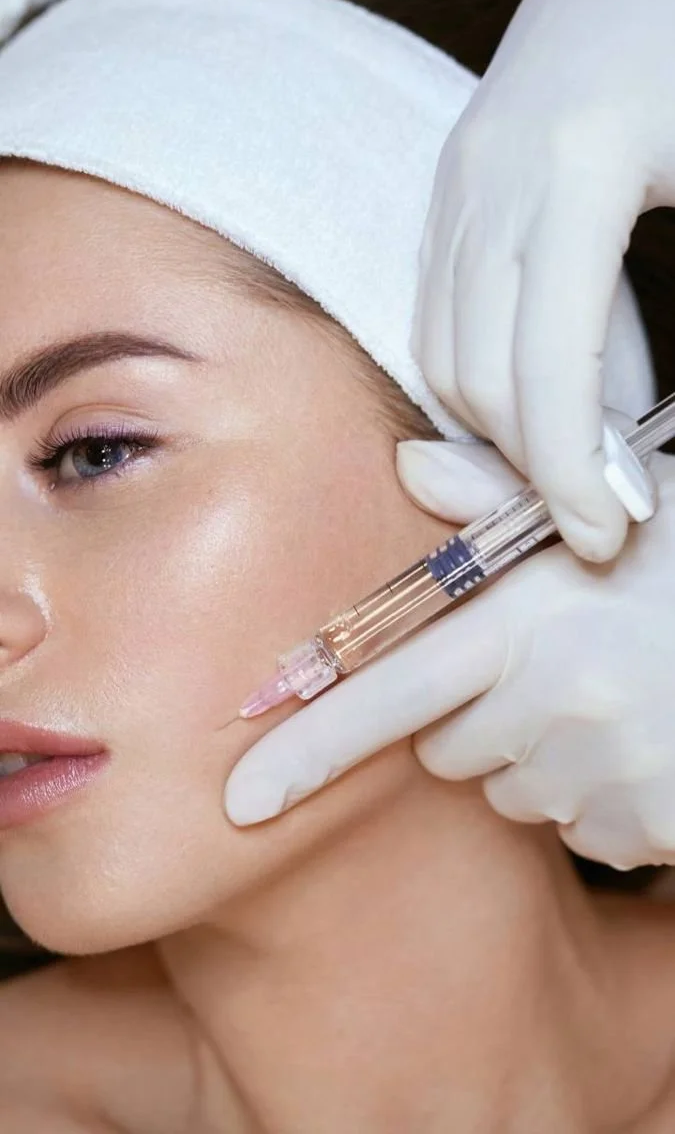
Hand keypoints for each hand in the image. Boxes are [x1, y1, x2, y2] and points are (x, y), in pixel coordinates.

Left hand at [225, 441, 674, 871]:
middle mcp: (556, 708)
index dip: (305, 749)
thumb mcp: (608, 506)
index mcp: (530, 622)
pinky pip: (578, 829)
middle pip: (442, 750)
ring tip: (605, 695)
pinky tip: (640, 741)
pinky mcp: (648, 829)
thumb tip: (409, 463)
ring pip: (508, 791)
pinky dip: (591, 797)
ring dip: (531, 754)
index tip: (238, 799)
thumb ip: (496, 491)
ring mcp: (606, 779)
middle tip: (541, 664)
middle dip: (465, 718)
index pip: (387, 693)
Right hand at [414, 0, 674, 561]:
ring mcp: (458, 185)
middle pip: (481, 379)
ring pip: (443, 357)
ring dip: (498, 434)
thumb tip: (667, 433)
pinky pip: (434, 316)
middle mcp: (494, 185)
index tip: (603, 536)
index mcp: (579, 175)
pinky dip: (473, 381)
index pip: (548, 369)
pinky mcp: (448, 189)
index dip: (570, 473)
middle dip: (533, 471)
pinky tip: (531, 400)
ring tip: (567, 466)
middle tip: (599, 517)